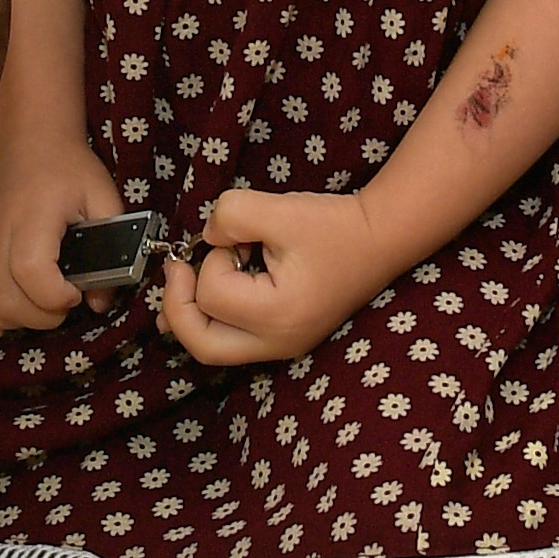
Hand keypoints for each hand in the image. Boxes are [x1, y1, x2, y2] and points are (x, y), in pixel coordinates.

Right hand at [0, 131, 123, 335]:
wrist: (30, 144)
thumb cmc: (70, 171)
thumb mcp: (104, 200)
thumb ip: (112, 249)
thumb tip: (100, 302)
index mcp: (30, 217)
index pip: (30, 273)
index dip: (57, 297)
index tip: (76, 292)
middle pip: (3, 300)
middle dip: (40, 317)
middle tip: (62, 304)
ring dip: (9, 322)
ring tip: (34, 308)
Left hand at [160, 188, 392, 369]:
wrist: (381, 238)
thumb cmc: (335, 226)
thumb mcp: (278, 209)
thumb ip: (230, 215)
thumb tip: (206, 236)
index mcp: (277, 315)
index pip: (212, 295)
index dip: (211, 259)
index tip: (235, 239)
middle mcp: (278, 342)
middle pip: (201, 344)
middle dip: (177, 306)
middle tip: (177, 270)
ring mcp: (283, 346)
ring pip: (213, 348)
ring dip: (194, 313)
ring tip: (190, 279)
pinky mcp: (285, 338)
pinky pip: (233, 340)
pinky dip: (212, 318)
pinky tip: (204, 294)